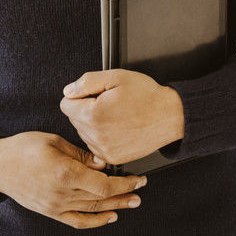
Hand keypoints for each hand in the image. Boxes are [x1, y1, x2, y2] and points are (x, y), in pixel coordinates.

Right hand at [0, 132, 145, 228]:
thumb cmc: (23, 148)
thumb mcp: (53, 141)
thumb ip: (80, 153)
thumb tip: (104, 163)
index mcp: (64, 172)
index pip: (103, 184)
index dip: (124, 183)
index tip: (138, 178)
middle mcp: (61, 193)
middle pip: (102, 199)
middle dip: (125, 194)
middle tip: (141, 189)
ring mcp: (55, 206)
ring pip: (93, 211)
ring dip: (115, 207)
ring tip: (132, 203)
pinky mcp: (50, 212)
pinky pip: (77, 221)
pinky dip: (95, 221)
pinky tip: (109, 216)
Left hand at [60, 69, 184, 164]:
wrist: (170, 116)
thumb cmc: (146, 96)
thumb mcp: (116, 77)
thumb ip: (86, 82)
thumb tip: (68, 91)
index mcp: (93, 114)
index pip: (65, 104)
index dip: (80, 95)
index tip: (95, 94)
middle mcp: (96, 136)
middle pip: (74, 119)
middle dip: (86, 109)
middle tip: (109, 103)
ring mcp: (104, 150)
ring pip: (84, 133)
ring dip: (94, 123)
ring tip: (116, 115)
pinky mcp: (112, 158)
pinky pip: (95, 145)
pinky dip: (102, 136)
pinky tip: (118, 128)